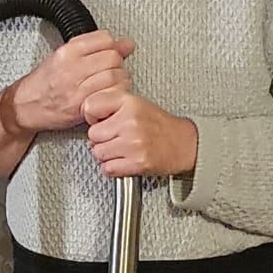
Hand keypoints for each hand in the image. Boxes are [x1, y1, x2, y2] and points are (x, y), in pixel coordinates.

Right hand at [3, 32, 134, 136]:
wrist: (24, 106)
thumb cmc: (44, 83)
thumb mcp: (65, 57)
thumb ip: (95, 49)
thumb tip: (127, 44)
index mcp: (67, 51)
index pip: (105, 39)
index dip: (112, 47)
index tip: (109, 54)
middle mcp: (71, 67)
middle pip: (112, 57)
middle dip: (118, 65)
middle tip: (112, 72)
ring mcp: (76, 88)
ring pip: (114, 77)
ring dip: (119, 82)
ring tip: (111, 85)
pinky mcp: (81, 106)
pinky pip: (109, 96)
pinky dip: (114, 96)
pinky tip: (107, 96)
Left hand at [84, 87, 199, 178]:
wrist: (185, 143)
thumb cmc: (160, 126)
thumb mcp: (136, 104)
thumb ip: (112, 105)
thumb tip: (88, 114)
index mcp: (130, 103)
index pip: (91, 107)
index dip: (93, 117)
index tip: (101, 121)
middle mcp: (131, 121)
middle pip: (93, 135)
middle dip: (101, 139)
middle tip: (115, 138)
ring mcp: (134, 143)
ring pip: (98, 153)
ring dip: (106, 155)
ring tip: (121, 150)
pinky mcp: (137, 163)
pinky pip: (108, 169)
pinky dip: (112, 168)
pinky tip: (123, 161)